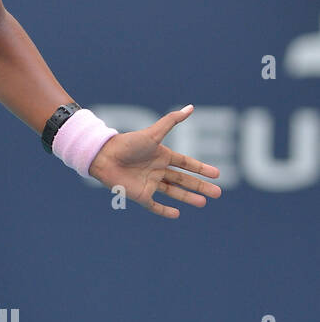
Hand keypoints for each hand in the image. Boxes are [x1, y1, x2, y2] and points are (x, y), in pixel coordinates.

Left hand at [86, 104, 222, 217]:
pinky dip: (164, 211)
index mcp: (162, 156)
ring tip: (203, 203)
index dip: (201, 169)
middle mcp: (157, 170)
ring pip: (173, 192)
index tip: (217, 174)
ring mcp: (149, 183)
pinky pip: (154, 205)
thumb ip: (172, 121)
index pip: (186, 164)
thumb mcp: (153, 133)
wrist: (104, 156)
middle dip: (200, 186)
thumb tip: (191, 107)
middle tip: (217, 193)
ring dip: (188, 197)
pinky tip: (176, 214)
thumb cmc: (128, 144)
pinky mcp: (139, 194)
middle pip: (183, 180)